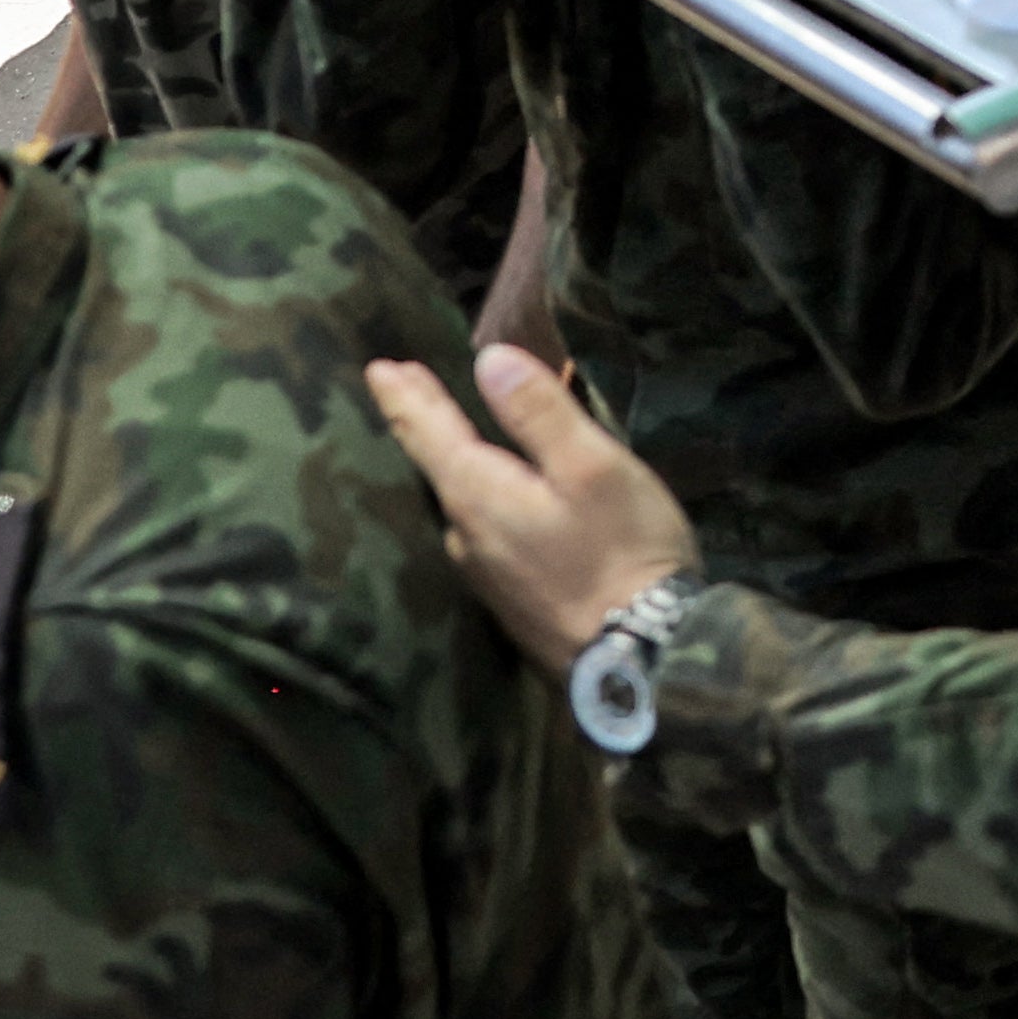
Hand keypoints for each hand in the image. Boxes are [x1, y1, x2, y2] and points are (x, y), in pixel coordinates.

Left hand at [358, 343, 697, 673]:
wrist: (640, 657)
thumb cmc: (622, 550)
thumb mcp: (592, 466)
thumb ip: (538, 412)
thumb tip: (489, 360)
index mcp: (479, 495)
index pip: (427, 432)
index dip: (404, 395)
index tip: (377, 367)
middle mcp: (467, 535)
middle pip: (437, 466)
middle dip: (422, 421)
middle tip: (401, 385)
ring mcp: (487, 573)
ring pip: (461, 502)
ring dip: (455, 462)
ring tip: (456, 435)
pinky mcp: (511, 599)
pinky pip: (485, 531)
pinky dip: (483, 497)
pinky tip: (501, 499)